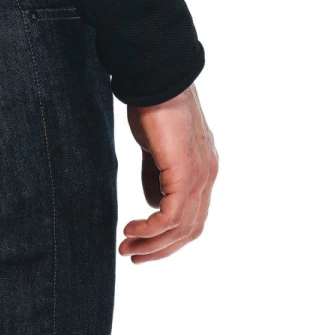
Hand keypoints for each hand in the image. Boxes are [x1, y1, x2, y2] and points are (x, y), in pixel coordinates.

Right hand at [118, 84, 217, 262]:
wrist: (157, 80)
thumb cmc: (153, 105)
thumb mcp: (155, 147)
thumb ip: (156, 174)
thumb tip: (152, 203)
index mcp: (203, 168)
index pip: (192, 215)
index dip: (169, 236)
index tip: (142, 242)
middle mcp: (208, 176)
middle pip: (190, 229)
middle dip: (161, 248)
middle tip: (134, 255)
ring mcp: (201, 177)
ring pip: (181, 228)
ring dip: (153, 243)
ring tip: (127, 247)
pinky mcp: (186, 175)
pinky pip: (171, 217)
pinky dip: (151, 229)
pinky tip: (131, 228)